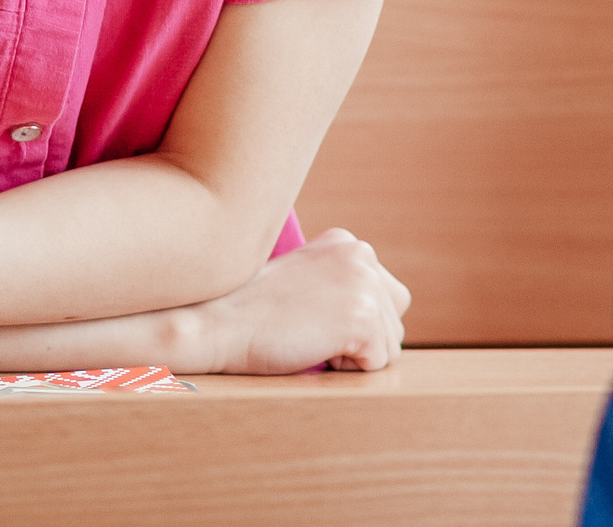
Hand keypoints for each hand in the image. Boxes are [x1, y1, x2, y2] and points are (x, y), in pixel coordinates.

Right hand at [191, 228, 410, 373]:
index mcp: (349, 243)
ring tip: (310, 337)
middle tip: (310, 329)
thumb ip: (344, 284)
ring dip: (353, 356)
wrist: (219, 323)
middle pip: (393, 323)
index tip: (314, 317)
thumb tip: (385, 318)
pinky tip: (312, 348)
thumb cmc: (253, 311)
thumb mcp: (306, 279)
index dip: (355, 322)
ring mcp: (364, 285)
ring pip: (390, 346)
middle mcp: (362, 255)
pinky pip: (377, 364)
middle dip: (360, 341)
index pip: (388, 297)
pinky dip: (347, 369)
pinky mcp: (362, 318)